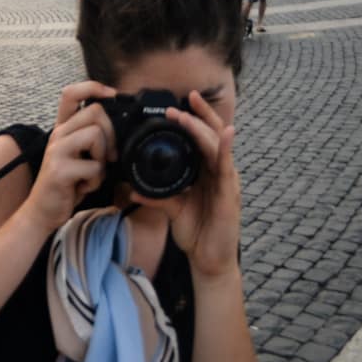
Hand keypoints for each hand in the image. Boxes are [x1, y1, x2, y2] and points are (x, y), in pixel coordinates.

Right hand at [22, 82, 117, 231]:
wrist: (43, 210)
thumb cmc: (67, 183)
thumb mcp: (78, 155)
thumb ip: (91, 138)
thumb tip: (121, 126)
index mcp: (62, 128)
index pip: (71, 93)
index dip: (93, 87)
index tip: (112, 94)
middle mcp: (57, 134)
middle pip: (95, 112)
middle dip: (112, 134)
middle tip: (108, 156)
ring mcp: (57, 150)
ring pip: (96, 135)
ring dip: (103, 158)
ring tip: (93, 172)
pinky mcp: (60, 169)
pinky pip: (94, 166)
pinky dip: (96, 180)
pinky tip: (85, 186)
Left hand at [164, 92, 241, 279]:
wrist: (208, 259)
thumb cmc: (195, 231)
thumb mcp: (172, 208)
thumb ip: (157, 196)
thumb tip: (132, 188)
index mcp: (205, 172)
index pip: (201, 139)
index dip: (192, 119)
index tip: (175, 103)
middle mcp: (218, 172)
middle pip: (212, 136)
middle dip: (197, 116)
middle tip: (179, 102)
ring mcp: (226, 181)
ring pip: (217, 146)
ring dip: (202, 128)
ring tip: (189, 112)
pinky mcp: (229, 194)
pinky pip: (226, 167)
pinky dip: (226, 149)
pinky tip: (226, 135)